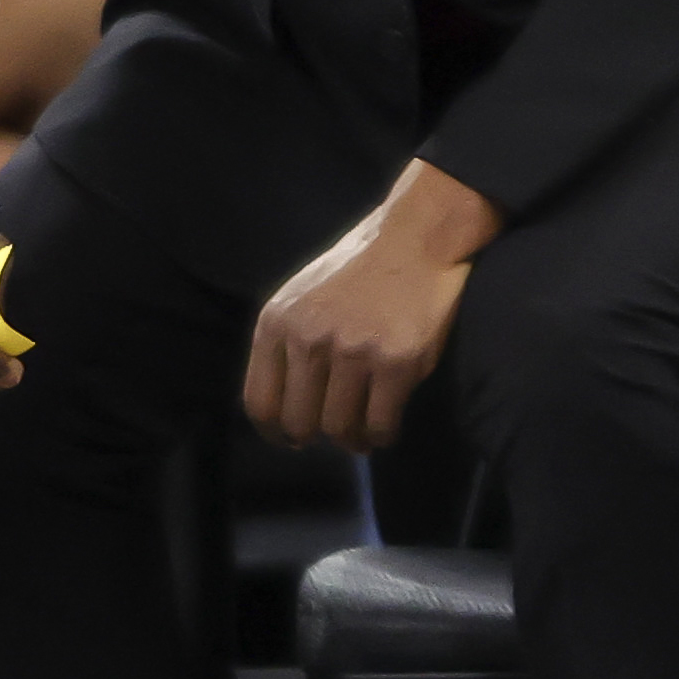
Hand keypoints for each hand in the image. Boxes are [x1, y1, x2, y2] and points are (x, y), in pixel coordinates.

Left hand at [241, 164, 499, 453]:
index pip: (261, 402)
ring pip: (339, 427)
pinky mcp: (397, 362)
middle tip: (335, 436)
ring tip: (363, 437)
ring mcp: (353, 352)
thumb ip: (287, 342)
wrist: (418, 237)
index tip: (292, 441)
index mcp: (277, 324)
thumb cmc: (361, 267)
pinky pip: (380, 421)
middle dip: (316, 438)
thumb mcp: (302, 296)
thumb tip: (289, 403)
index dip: (275, 432)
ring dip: (352, 441)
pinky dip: (381, 436)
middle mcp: (308, 341)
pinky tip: (385, 430)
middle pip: (299, 421)